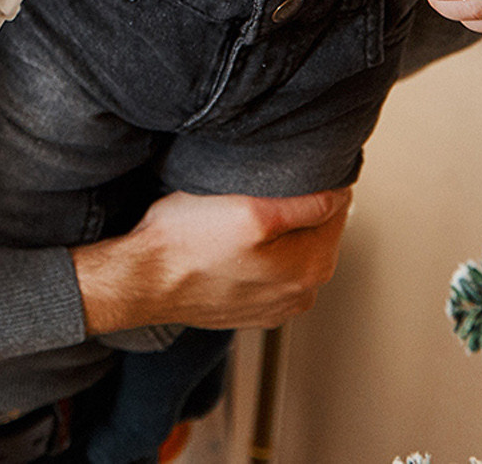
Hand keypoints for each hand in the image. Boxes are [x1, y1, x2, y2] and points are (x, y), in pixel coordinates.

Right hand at [72, 188, 350, 334]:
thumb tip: (339, 195)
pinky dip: (258, 254)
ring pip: (291, 252)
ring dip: (277, 233)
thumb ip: (305, 205)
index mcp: (309, 269)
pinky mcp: (249, 309)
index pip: (336, 211)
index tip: (294, 171)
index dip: (319, 184)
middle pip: (316, 234)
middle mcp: (299, 294)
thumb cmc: (185, 244)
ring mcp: (275, 306)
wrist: (142, 281)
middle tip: (262, 189)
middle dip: (297, 210)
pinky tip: (233, 243)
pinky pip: (267, 271)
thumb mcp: (251, 210)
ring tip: (244, 214)